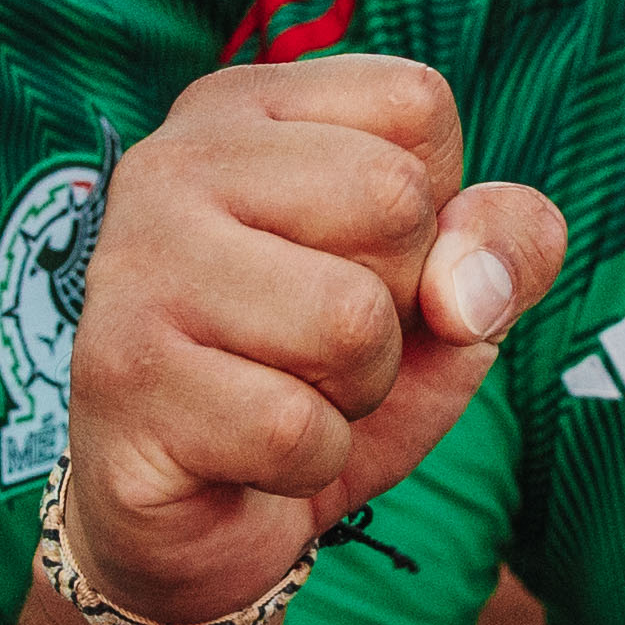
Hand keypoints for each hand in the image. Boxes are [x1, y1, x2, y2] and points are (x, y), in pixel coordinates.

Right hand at [62, 56, 562, 624]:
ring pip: (351, 319)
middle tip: (319, 348)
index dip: (434, 214)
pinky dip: (309, 464)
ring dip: (354, 392)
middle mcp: (172, 161)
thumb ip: (507, 246)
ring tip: (285, 396)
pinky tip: (246, 457)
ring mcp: (133, 265)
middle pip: (393, 198)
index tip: (353, 261)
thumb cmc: (320, 378)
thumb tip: (465, 293)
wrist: (195, 521)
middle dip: (397, 308)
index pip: (416, 104)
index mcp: (244, 108)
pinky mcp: (117, 377)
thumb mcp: (448, 298)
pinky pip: (295, 427)